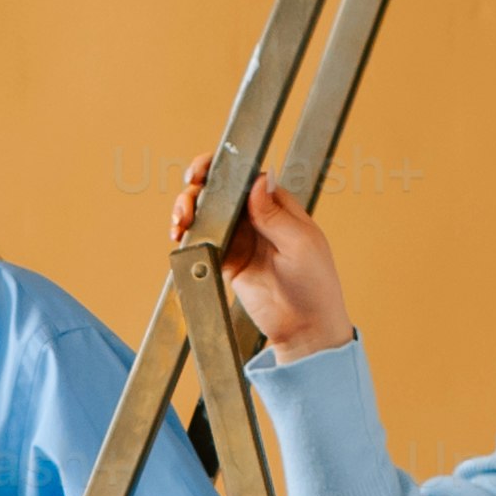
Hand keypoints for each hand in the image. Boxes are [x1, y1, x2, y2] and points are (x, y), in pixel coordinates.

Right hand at [171, 161, 353, 359]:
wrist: (305, 327)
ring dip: (189, 210)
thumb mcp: (300, 244)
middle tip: (188, 198)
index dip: (223, 168)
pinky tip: (180, 236)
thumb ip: (276, 215)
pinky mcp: (227, 262)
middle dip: (199, 189)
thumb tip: (257, 182)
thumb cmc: (315, 284)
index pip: (246, 176)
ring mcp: (240, 239)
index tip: (205, 171)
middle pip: (220, 191)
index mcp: (278, 206)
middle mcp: (257, 218)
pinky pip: (202, 242)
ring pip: (207, 213)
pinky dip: (188, 236)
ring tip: (181, 221)